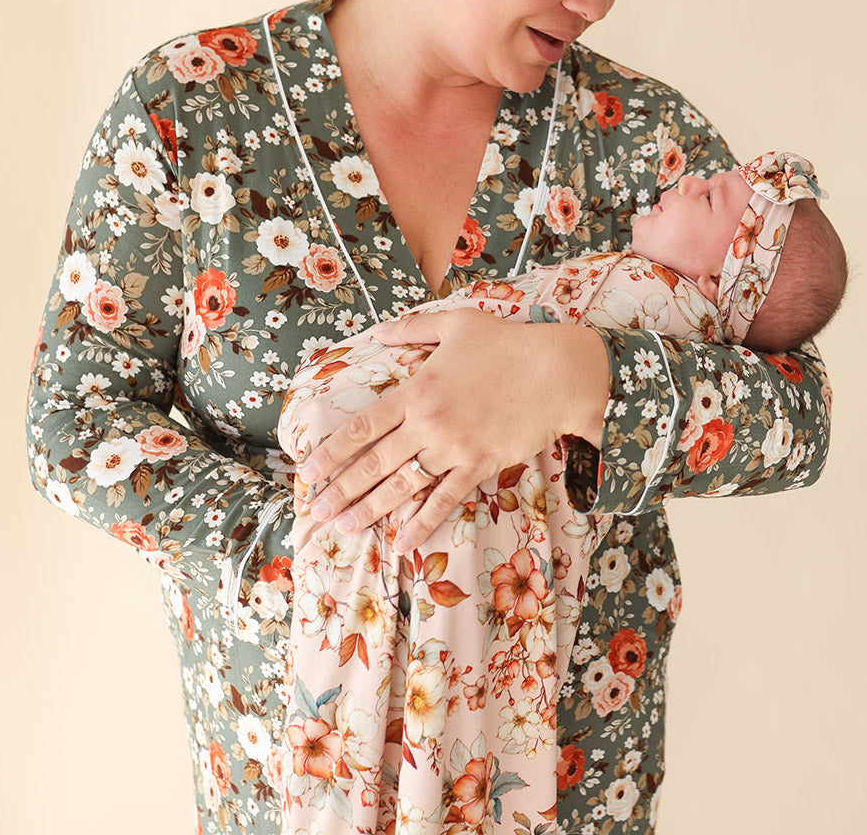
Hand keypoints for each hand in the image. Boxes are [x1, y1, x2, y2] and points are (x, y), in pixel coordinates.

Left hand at [296, 308, 609, 553]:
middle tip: (315, 510)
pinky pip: (445, 499)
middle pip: (374, 462)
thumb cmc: (508, 344)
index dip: (333, 451)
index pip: (362, 426)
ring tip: (344, 526)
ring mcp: (454, 448)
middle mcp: (428, 423)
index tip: (308, 470)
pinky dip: (422, 522)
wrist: (558, 372)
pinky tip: (402, 542)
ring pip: (402, 485)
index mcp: (416, 390)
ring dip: (370, 508)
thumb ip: (411, 329)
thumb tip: (377, 333)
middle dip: (340, 488)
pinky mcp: (480, 466)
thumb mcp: (456, 324)